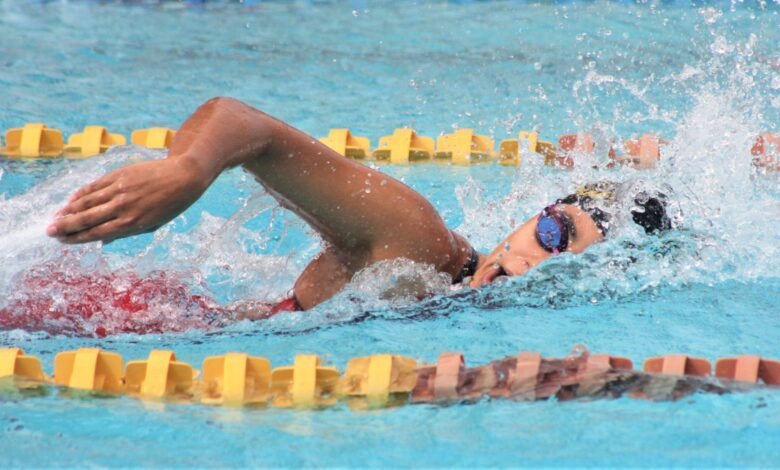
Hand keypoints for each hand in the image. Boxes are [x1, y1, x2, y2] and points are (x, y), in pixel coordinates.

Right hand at [47, 157, 207, 243]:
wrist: (184, 178)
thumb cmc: (169, 205)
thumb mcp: (151, 225)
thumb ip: (125, 232)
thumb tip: (101, 241)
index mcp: (132, 224)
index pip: (97, 233)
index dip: (77, 238)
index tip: (62, 241)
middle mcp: (123, 208)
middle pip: (87, 219)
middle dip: (66, 226)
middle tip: (50, 231)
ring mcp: (120, 190)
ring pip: (87, 202)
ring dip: (68, 210)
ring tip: (56, 217)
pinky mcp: (119, 175)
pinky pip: (95, 186)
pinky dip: (81, 194)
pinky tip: (71, 200)